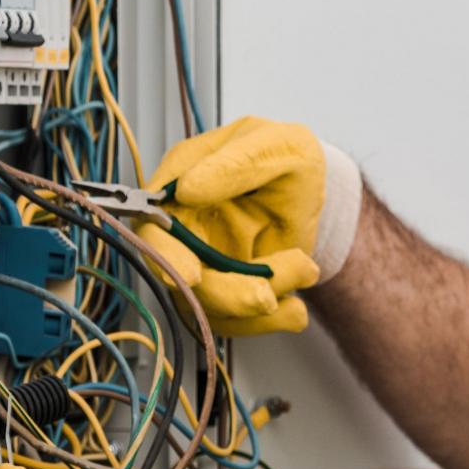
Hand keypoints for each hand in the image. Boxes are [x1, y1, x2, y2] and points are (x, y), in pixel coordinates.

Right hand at [143, 116, 361, 335]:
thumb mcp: (279, 147)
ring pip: (210, 306)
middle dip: (223, 294)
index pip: (153, 225)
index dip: (164, 255)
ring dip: (258, 303)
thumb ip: (236, 164)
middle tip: (264, 296)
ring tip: (304, 270)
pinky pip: (236, 321)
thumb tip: (186, 187)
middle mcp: (184, 224)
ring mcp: (202, 260)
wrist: (315, 192)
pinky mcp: (225, 288)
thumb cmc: (291, 159)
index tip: (192, 275)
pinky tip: (296, 310)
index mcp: (183, 179)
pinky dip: (270, 321)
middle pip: (179, 276)